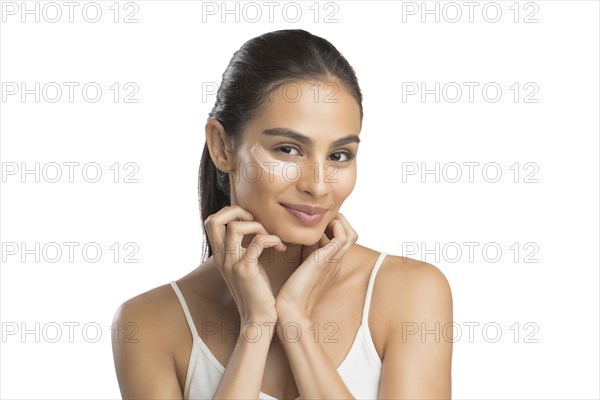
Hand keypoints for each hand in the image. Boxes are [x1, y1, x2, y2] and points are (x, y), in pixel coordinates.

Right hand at [204, 205, 285, 325]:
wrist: (258, 318)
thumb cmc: (257, 291)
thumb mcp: (245, 265)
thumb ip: (242, 247)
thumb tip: (253, 228)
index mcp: (220, 255)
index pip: (211, 222)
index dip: (230, 213)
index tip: (250, 220)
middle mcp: (222, 257)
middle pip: (213, 220)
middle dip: (235, 211)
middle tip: (255, 220)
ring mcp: (232, 264)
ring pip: (235, 227)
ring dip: (257, 226)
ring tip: (271, 237)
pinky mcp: (246, 270)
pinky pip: (257, 243)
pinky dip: (272, 239)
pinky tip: (280, 248)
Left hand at [274, 213, 357, 319]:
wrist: (290, 309)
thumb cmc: (290, 292)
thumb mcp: (301, 267)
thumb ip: (306, 253)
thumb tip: (305, 239)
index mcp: (330, 266)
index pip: (340, 241)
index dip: (330, 228)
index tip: (314, 226)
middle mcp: (336, 262)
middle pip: (351, 236)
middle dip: (338, 222)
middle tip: (320, 220)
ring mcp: (334, 261)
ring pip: (351, 234)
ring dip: (337, 222)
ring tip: (320, 222)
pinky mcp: (327, 259)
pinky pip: (342, 237)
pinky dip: (334, 226)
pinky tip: (316, 229)